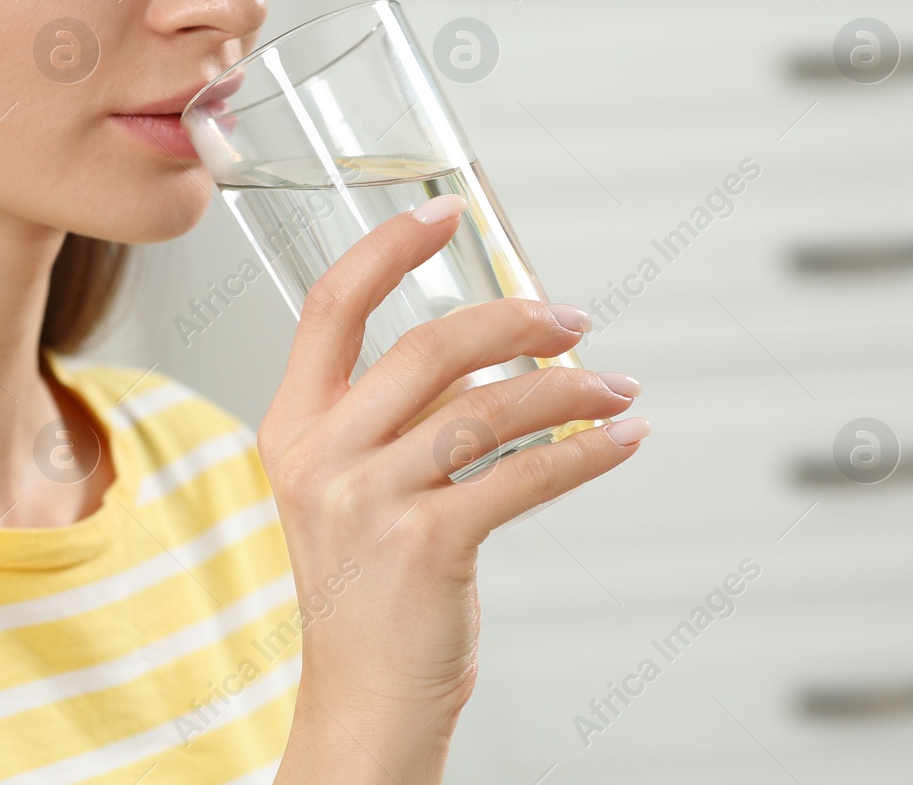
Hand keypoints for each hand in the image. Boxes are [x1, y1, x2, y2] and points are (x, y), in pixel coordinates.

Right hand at [264, 193, 648, 784]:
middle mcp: (320, 456)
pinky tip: (619, 440)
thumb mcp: (353, 489)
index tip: (446, 213)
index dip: (390, 250)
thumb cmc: (366, 591)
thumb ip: (399, 416)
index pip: (331, 307)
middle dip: (518, 318)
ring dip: (570, 387)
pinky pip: (523, 474)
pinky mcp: (425, 546)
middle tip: (571, 318)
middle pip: (430, 346)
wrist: (362, 700)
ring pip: (490, 406)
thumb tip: (493, 349)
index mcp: (293, 427)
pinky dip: (587, 451)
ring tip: (613, 386)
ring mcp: (368, 501)